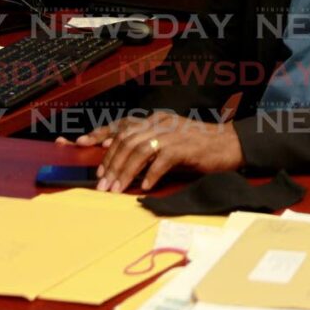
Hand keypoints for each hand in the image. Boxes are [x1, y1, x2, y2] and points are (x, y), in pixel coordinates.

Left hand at [58, 111, 242, 192]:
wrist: (229, 144)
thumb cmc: (198, 147)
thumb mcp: (169, 141)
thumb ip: (147, 146)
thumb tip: (119, 158)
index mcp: (154, 120)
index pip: (121, 125)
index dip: (99, 133)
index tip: (79, 143)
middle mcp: (159, 123)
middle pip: (126, 140)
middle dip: (111, 163)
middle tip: (102, 184)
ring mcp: (172, 133)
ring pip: (139, 150)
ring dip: (125, 172)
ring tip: (117, 190)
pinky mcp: (184, 147)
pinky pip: (161, 161)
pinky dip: (150, 175)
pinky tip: (145, 187)